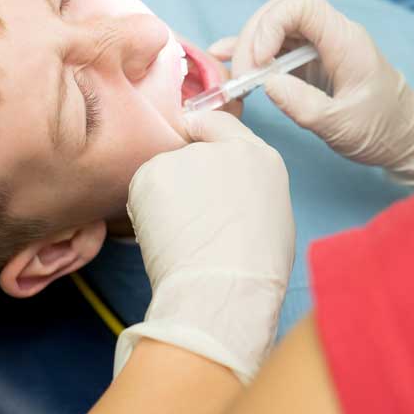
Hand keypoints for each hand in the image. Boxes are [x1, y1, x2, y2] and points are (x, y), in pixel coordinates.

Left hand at [116, 111, 294, 384]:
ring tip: (181, 235)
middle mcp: (222, 147)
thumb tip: (222, 192)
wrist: (223, 287)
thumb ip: (246, 187)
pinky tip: (164, 236)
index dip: (203, 134)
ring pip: (164, 174)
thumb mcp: (271, 214)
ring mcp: (184, 157)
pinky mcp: (151, 173)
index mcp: (260, 157)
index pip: (222, 125)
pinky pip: (142, 190)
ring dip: (165, 197)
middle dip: (185, 180)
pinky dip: (145, 210)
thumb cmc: (254, 269)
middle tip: (192, 220)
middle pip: (189, 153)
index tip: (190, 142)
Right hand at [213, 0, 413, 184]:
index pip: (302, 4)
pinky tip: (228, 63)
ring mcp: (319, 47)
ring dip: (250, 47)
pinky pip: (277, 48)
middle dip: (255, 38)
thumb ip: (304, 105)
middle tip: (243, 77)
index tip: (260, 60)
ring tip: (234, 78)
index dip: (273, 23)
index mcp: (346, 40)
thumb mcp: (342, 126)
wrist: (405, 138)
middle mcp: (332, 35)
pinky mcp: (310, 62)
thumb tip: (268, 84)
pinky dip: (254, 54)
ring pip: (275, 27)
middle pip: (282, 11)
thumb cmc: (382, 130)